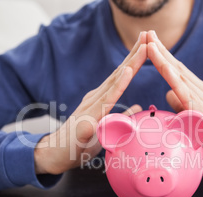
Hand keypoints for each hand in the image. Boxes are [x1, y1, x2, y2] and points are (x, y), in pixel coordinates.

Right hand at [34, 32, 146, 174]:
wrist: (54, 155)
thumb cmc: (80, 142)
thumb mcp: (105, 128)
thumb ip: (122, 116)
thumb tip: (139, 107)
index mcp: (101, 100)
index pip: (121, 77)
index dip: (134, 61)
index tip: (148, 46)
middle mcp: (95, 99)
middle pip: (118, 74)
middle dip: (134, 54)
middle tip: (148, 35)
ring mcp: (90, 107)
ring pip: (113, 83)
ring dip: (130, 65)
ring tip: (143, 48)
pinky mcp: (87, 121)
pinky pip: (105, 103)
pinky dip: (116, 88)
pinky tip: (126, 74)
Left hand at [146, 31, 202, 176]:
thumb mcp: (196, 119)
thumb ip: (183, 106)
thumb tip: (168, 94)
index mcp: (199, 94)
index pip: (178, 71)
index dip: (163, 56)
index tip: (149, 42)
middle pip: (178, 68)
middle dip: (161, 51)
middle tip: (147, 33)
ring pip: (181, 78)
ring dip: (165, 61)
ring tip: (151, 46)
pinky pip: (189, 97)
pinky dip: (177, 83)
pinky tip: (168, 73)